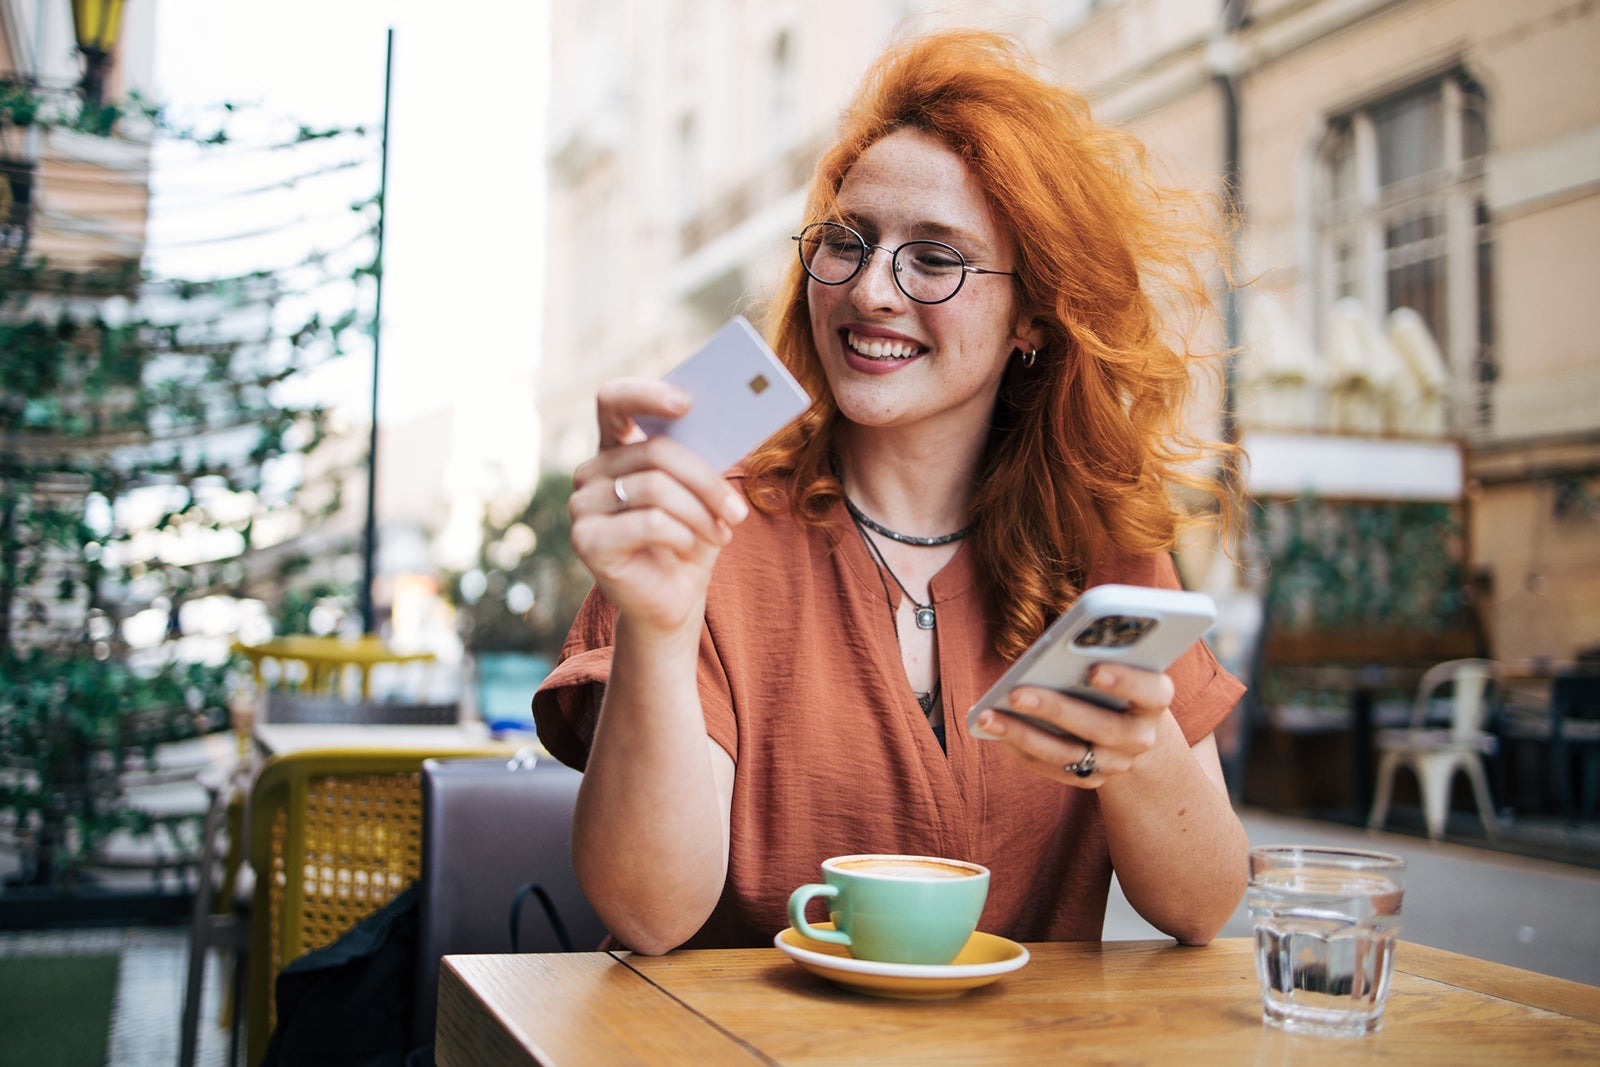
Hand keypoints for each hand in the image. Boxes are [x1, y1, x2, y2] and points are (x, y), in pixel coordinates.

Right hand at [570, 378, 749, 634]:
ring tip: (723, 532)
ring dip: (701, 512)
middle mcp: (590, 473)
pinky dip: (683, 535)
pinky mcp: (586, 541)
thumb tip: (728, 423)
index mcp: (614, 450)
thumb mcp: (699, 494)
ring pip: (656, 488)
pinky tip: (693, 547)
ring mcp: (581, 506)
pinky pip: (650, 523)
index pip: (613, 401)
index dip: (646, 394)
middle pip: (654, 452)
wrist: (671, 599)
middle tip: (738, 509)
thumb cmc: (688, 539)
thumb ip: (700, 457)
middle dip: (705, 480)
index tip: (688, 403)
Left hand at [971, 664, 1173, 787]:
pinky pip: (1052, 768)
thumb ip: (1098, 651)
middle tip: (1017, 693)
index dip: (1127, 681)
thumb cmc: (1116, 680)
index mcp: (1156, 700)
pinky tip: (994, 729)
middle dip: (1056, 709)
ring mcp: (1116, 763)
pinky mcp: (1090, 779)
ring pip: (1069, 755)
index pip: (1153, 692)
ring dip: (1024, 735)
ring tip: (988, 716)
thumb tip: (1054, 644)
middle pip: (1101, 728)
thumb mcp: (1119, 662)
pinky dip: (1021, 749)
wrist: (1132, 727)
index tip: (1094, 670)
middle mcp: (1141, 737)